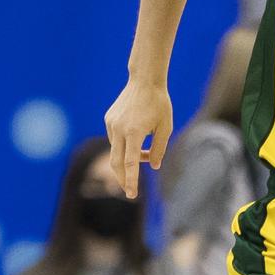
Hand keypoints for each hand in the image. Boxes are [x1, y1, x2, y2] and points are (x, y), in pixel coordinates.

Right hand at [104, 79, 172, 197]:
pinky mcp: (108, 120)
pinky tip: (138, 138)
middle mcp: (118, 130)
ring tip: (146, 155)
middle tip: (130, 190)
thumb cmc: (159, 104)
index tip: (131, 194)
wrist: (145, 81)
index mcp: (134, 132)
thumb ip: (159, 148)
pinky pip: (115, 139)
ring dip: (129, 159)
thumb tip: (153, 166)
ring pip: (116, 151)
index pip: (131, 163)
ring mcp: (111, 124)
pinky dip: (124, 147)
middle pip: (117, 162)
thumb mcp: (165, 127)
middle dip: (123, 178)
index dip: (130, 180)